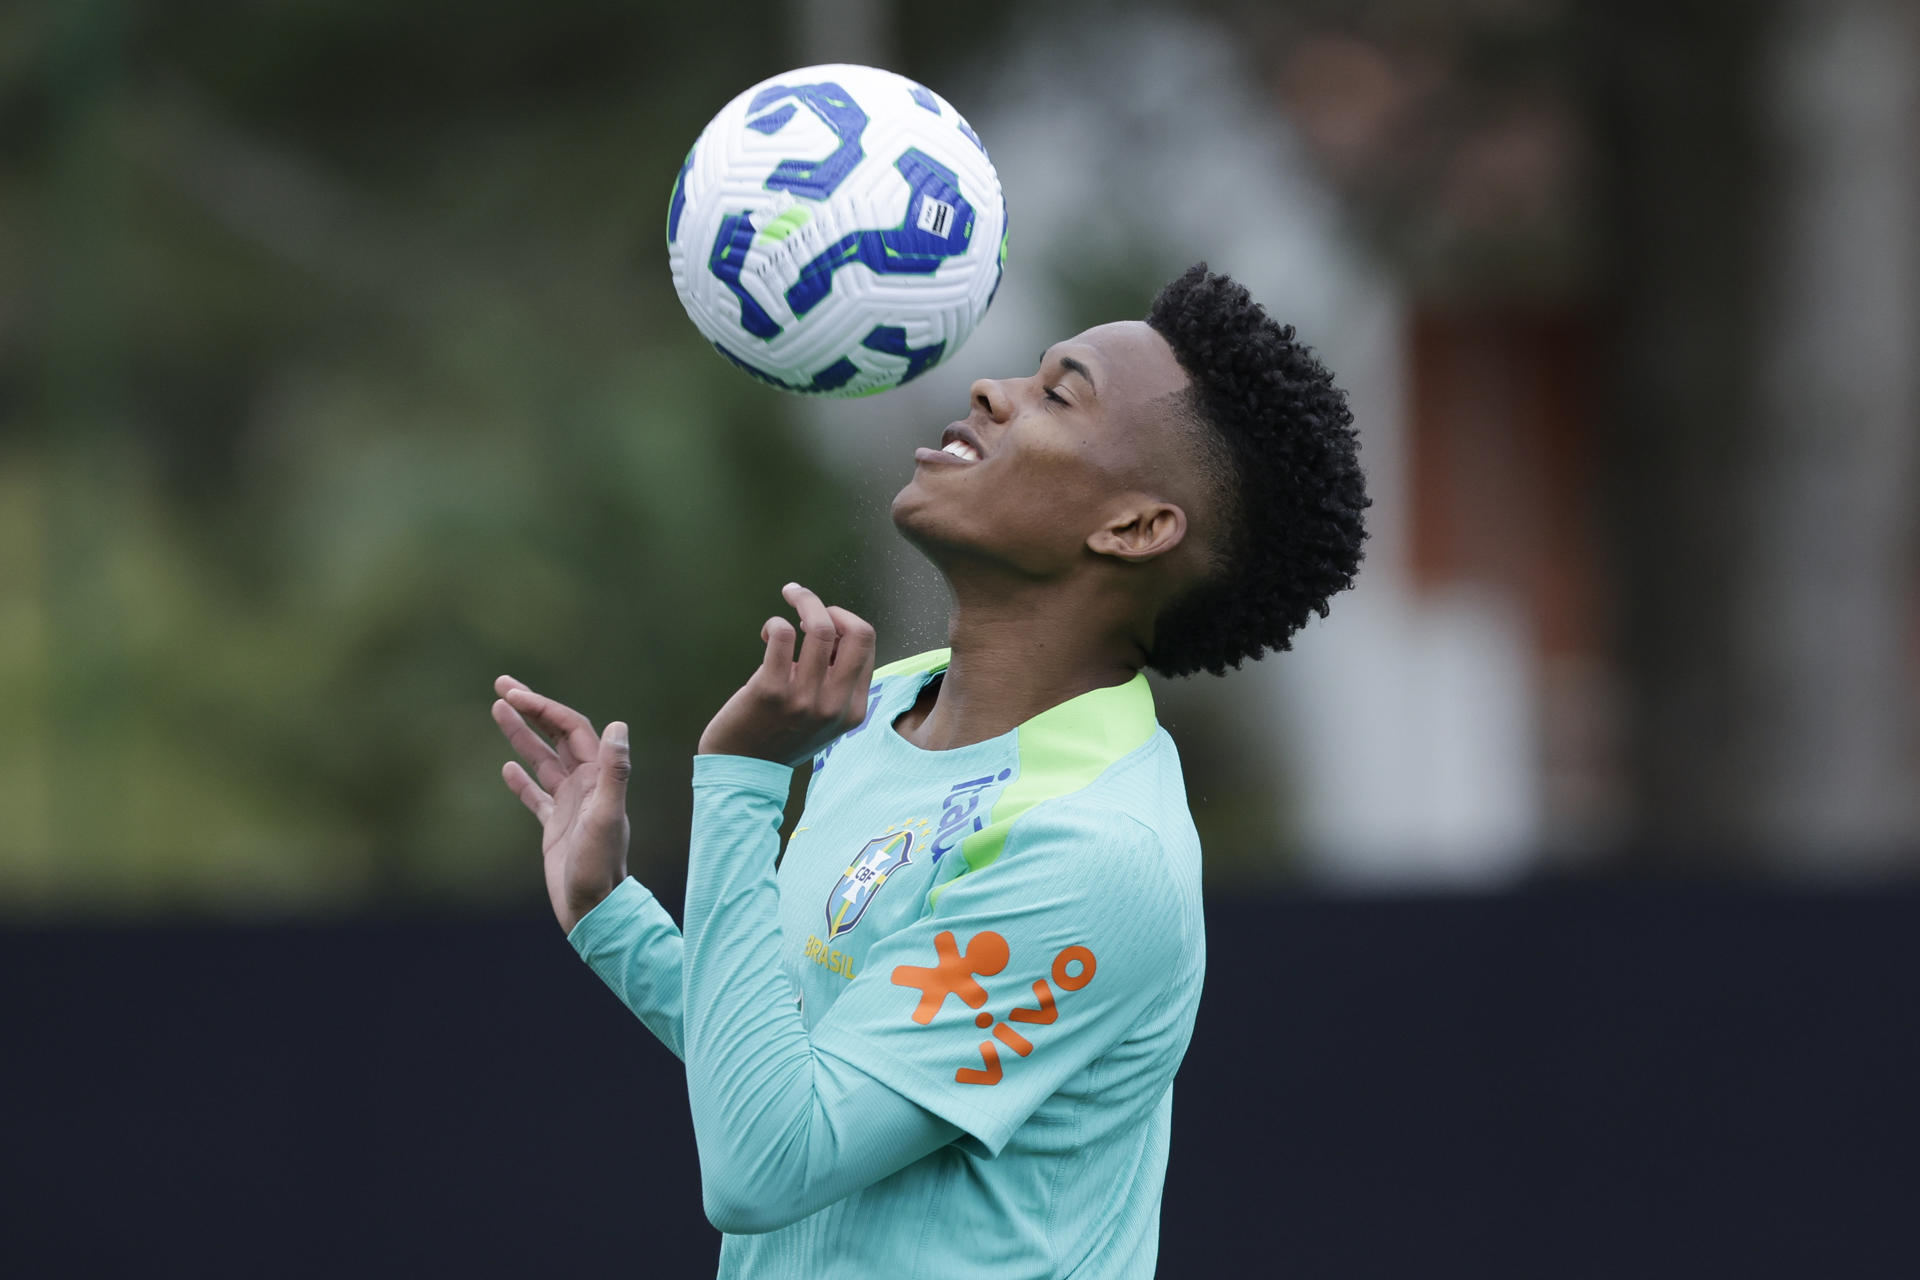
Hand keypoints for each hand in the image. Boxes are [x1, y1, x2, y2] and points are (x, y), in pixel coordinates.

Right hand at [492, 676, 630, 933]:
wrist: (594, 909)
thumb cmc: (600, 866)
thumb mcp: (606, 817)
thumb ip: (614, 773)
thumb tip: (618, 725)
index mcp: (599, 776)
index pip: (571, 728)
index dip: (544, 708)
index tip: (514, 694)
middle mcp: (586, 784)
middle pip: (557, 735)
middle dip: (531, 709)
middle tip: (501, 686)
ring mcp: (569, 804)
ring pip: (543, 759)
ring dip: (522, 735)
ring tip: (495, 709)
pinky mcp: (555, 826)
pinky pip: (536, 794)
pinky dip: (522, 779)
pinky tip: (506, 767)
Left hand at [698, 582, 877, 767]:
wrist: (742, 769)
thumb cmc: (780, 735)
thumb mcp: (825, 718)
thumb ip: (836, 682)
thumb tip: (830, 629)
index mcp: (853, 709)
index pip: (866, 645)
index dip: (844, 622)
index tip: (822, 620)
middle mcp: (834, 704)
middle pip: (856, 633)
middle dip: (829, 606)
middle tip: (804, 600)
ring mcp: (803, 698)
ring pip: (820, 628)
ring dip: (803, 601)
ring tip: (788, 600)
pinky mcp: (770, 691)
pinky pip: (782, 635)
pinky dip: (775, 623)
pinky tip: (768, 634)